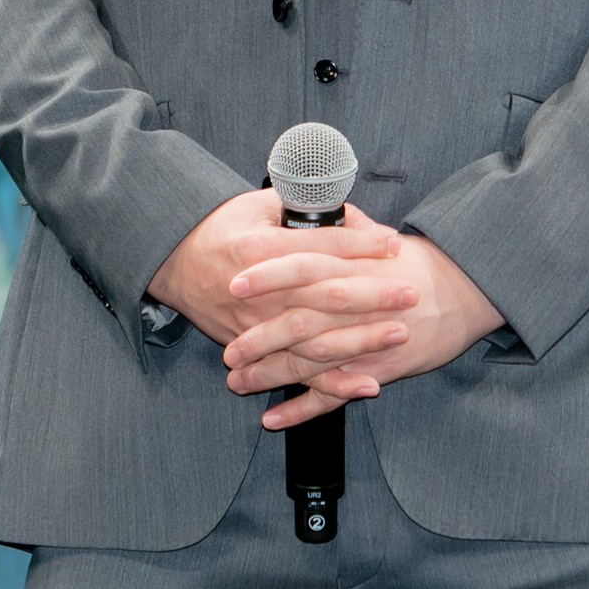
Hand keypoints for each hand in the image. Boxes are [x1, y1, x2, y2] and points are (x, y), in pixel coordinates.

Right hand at [146, 190, 405, 388]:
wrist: (178, 263)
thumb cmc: (223, 227)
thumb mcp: (257, 203)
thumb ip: (301, 205)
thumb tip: (348, 209)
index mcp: (261, 249)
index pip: (321, 247)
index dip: (360, 245)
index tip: (394, 244)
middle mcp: (261, 293)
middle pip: (325, 296)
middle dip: (372, 295)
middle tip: (410, 292)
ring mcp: (258, 327)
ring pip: (317, 341)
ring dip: (361, 340)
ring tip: (400, 335)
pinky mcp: (257, 353)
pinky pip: (299, 375)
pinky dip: (333, 384)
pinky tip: (366, 385)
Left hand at [223, 233, 504, 428]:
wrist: (464, 293)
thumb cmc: (418, 264)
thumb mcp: (379, 236)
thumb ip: (342, 226)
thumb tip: (311, 208)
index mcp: (351, 268)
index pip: (302, 267)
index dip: (267, 275)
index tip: (234, 282)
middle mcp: (353, 307)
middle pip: (298, 322)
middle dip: (258, 337)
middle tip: (227, 349)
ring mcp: (363, 343)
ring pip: (308, 363)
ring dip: (270, 375)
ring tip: (237, 382)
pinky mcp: (374, 373)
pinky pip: (333, 397)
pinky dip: (301, 410)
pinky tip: (273, 418)